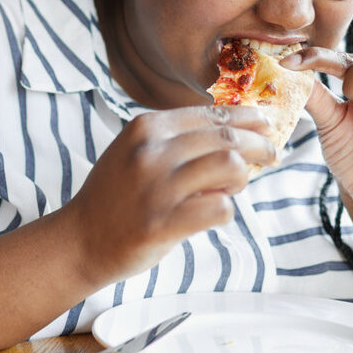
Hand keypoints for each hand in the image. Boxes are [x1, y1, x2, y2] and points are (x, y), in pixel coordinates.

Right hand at [61, 106, 276, 283]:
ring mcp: (157, 188)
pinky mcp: (163, 223)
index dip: (247, 118)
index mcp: (146, 128)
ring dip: (243, 177)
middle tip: (272, 155)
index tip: (266, 125)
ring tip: (236, 186)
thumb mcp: (134, 151)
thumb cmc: (115, 195)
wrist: (80, 239)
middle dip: (260, 145)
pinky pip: (220, 208)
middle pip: (228, 137)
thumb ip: (175, 139)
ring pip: (230, 167)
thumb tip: (234, 129)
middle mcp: (151, 152)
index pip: (212, 114)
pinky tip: (215, 212)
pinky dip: (226, 209)